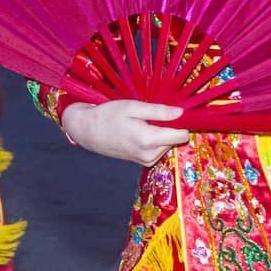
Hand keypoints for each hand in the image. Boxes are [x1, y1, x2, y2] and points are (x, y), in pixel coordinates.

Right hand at [60, 100, 189, 166]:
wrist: (88, 132)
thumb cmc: (108, 116)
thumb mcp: (133, 107)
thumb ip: (159, 111)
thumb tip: (181, 113)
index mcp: (148, 140)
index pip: (181, 135)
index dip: (182, 123)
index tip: (177, 113)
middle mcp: (150, 155)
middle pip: (175, 139)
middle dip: (168, 127)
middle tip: (150, 116)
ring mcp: (146, 161)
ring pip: (167, 144)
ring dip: (161, 133)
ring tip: (141, 124)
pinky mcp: (143, 162)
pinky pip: (159, 149)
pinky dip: (155, 140)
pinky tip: (139, 132)